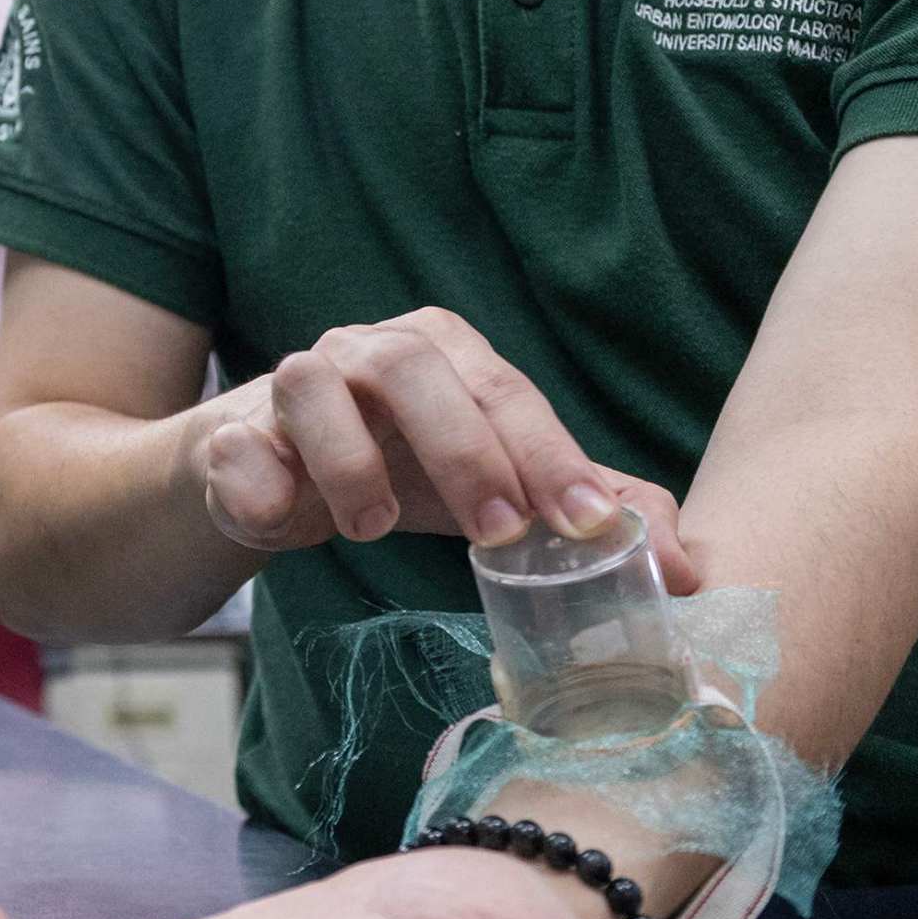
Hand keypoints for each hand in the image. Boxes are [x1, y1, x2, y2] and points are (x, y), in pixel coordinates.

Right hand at [190, 308, 692, 566]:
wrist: (265, 482)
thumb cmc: (396, 470)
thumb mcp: (492, 486)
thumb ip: (583, 510)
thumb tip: (690, 568)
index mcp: (444, 352)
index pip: (507, 393)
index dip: (552, 456)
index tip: (592, 526)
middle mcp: (367, 351)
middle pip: (416, 370)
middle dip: (465, 450)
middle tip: (500, 533)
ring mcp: (290, 383)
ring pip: (314, 386)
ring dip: (349, 460)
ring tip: (372, 529)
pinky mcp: (227, 434)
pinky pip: (233, 443)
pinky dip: (254, 475)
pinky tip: (276, 517)